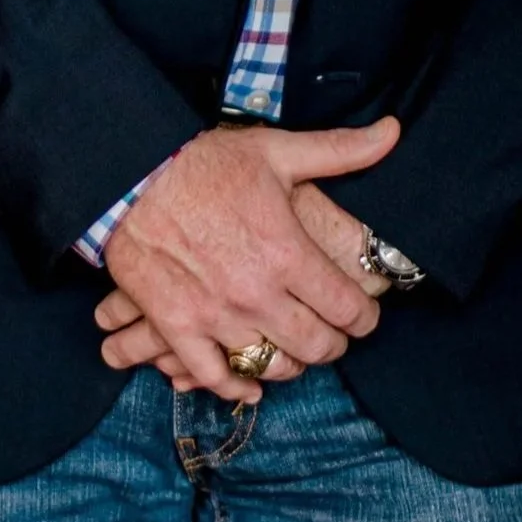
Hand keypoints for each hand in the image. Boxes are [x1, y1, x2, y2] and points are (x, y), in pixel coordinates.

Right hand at [95, 119, 401, 399]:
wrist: (129, 176)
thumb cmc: (202, 162)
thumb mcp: (275, 150)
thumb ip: (340, 150)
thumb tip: (392, 133)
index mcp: (287, 252)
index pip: (348, 310)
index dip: (364, 318)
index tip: (363, 315)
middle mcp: (256, 292)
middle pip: (317, 346)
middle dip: (334, 343)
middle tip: (333, 333)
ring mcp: (215, 315)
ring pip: (272, 366)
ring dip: (291, 364)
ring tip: (294, 351)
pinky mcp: (177, 326)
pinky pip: (214, 376)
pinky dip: (235, 389)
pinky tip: (250, 387)